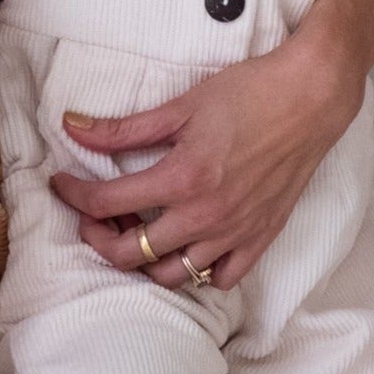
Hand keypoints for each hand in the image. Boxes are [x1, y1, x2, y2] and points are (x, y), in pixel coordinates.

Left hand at [50, 24, 360, 289]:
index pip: (108, 204)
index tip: (62, 184)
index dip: (74, 196)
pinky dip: (196, 272)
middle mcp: (207, 216)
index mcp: (182, 179)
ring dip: (144, 260)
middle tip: (91, 216)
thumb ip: (124, 127)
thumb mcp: (181, 106)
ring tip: (136, 230)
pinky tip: (184, 246)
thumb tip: (72, 128)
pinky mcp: (260, 239)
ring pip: (173, 275)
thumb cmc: (250, 94)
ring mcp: (235, 233)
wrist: (310, 100)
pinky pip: (220, 278)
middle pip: (132, 254)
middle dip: (99, 238)